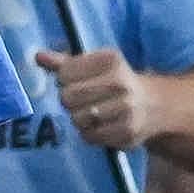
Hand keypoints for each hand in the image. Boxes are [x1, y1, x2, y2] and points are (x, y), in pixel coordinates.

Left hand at [34, 47, 161, 150]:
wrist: (155, 105)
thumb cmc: (116, 81)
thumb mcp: (95, 66)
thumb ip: (65, 62)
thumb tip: (38, 56)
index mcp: (110, 60)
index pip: (65, 73)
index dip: (64, 80)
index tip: (74, 80)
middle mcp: (120, 82)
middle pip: (68, 97)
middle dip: (70, 101)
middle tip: (82, 100)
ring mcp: (125, 108)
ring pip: (77, 119)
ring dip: (79, 118)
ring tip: (92, 112)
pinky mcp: (126, 131)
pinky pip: (90, 136)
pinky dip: (89, 133)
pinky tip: (100, 125)